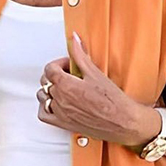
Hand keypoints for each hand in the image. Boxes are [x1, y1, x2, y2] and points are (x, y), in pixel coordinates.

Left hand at [36, 32, 159, 149]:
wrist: (122, 122)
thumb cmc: (112, 101)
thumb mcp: (95, 73)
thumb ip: (80, 56)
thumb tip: (74, 40)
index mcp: (66, 85)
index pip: (50, 69)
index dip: (59, 64)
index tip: (69, 65)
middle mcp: (60, 100)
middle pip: (46, 81)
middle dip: (56, 75)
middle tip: (69, 75)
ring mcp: (60, 113)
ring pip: (43, 97)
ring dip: (50, 90)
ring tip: (63, 88)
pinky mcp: (63, 124)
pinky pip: (43, 115)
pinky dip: (45, 107)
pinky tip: (55, 103)